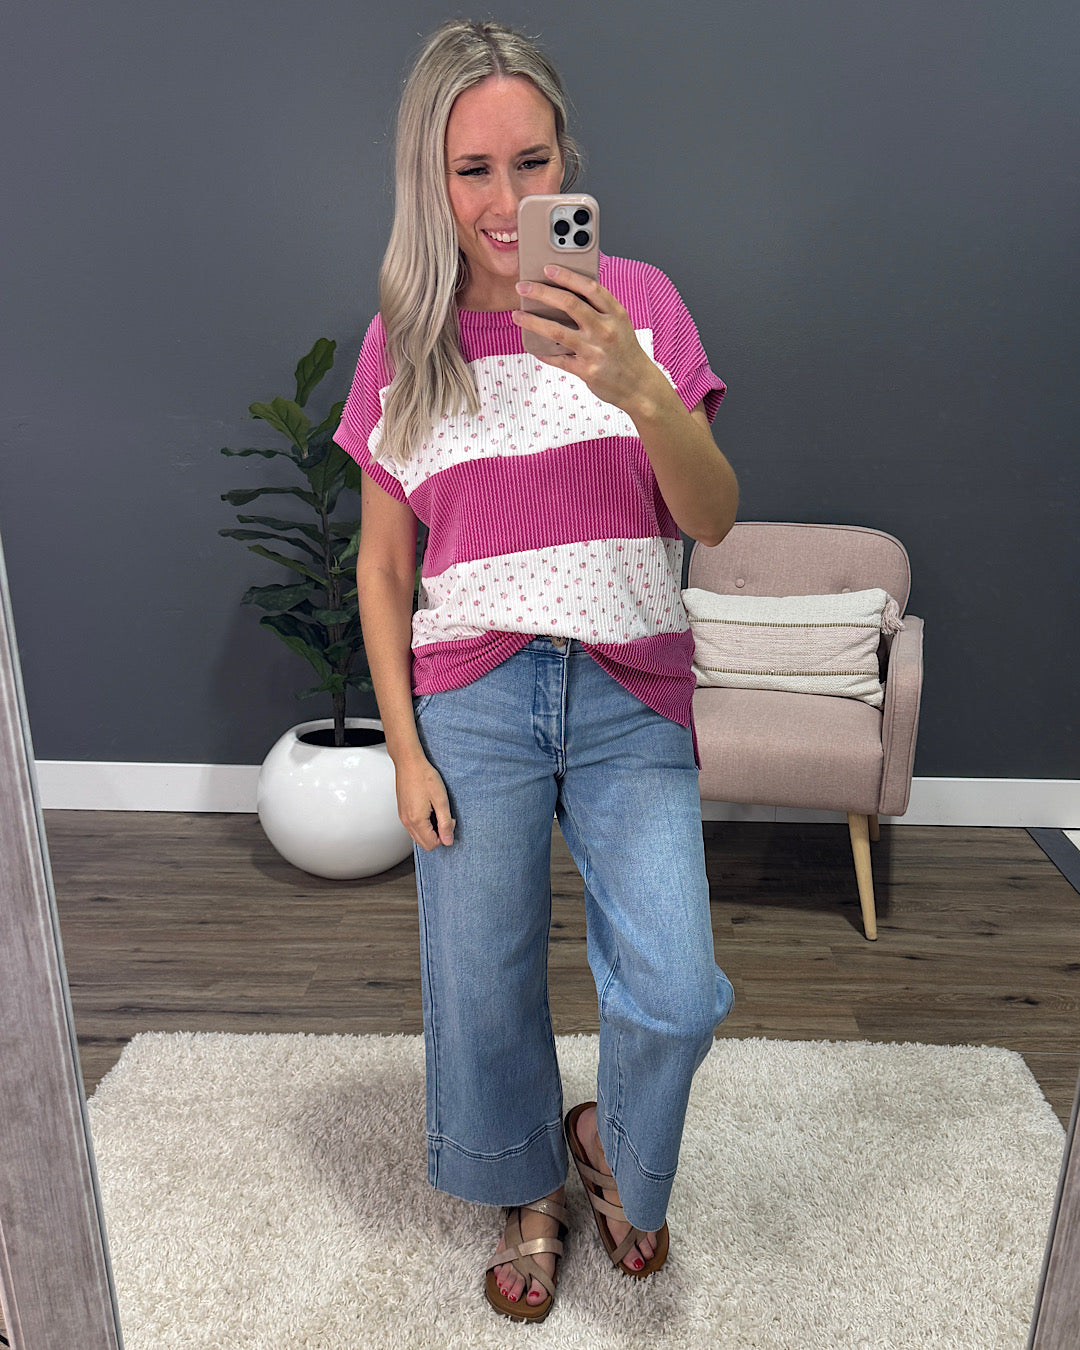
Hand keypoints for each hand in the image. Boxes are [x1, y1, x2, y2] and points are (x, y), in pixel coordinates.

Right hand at [394, 752, 454, 851]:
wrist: (409, 763)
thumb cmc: (424, 776)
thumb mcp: (441, 800)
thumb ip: (445, 822)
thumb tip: (448, 840)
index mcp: (417, 820)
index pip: (432, 844)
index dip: (444, 836)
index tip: (449, 821)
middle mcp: (407, 822)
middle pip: (424, 844)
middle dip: (437, 836)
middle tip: (444, 818)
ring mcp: (403, 817)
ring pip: (418, 837)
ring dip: (430, 831)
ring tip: (436, 812)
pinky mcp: (402, 812)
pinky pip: (413, 828)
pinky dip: (423, 825)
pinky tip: (428, 810)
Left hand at [512, 266, 670, 417]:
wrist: (640, 386)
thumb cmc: (626, 352)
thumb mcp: (620, 324)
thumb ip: (599, 309)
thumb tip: (567, 293)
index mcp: (616, 314)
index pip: (590, 287)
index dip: (567, 276)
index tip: (548, 268)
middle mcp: (605, 330)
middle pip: (569, 304)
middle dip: (541, 292)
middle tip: (522, 287)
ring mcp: (595, 351)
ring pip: (557, 331)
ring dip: (533, 321)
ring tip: (517, 315)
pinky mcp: (587, 371)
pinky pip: (558, 359)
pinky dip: (543, 352)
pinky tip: (533, 346)